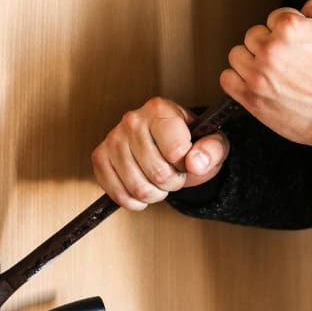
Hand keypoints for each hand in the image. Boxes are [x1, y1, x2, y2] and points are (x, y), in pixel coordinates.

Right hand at [91, 97, 230, 209]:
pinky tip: (142, 190)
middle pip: (157, 173)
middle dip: (172, 183)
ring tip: (160, 182)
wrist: (166, 143)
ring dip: (155, 194)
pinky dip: (134, 201)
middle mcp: (132, 120)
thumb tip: (195, 163)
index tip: (187, 161)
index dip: (187, 166)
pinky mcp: (99, 157)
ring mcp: (113, 138)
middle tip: (175, 175)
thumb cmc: (189, 142)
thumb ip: (212, 150)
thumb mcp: (212, 143)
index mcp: (160, 109)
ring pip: (138, 188)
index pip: (176, 151)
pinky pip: (117, 194)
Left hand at [220, 0, 311, 146]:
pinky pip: (227, 79)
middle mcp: (270, 49)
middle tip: (284, 56)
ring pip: (237, 54)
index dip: (287, 28)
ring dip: (251, 59)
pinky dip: (237, 79)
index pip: (274, 17)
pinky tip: (254, 81)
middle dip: (268, 42)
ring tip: (268, 69)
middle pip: (253, 34)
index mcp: (290, 27)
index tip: (294, 40)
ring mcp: (258, 74)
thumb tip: (305, 8)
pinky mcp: (252, 98)